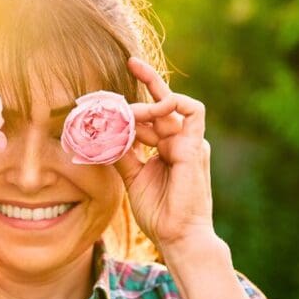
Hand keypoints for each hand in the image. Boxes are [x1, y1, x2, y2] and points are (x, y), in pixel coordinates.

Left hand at [113, 57, 217, 252]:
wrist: (177, 237)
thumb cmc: (159, 214)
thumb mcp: (133, 178)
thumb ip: (122, 154)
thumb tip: (104, 136)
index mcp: (169, 149)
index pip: (153, 117)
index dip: (133, 105)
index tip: (110, 97)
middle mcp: (181, 142)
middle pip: (163, 104)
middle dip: (147, 80)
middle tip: (130, 61)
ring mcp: (190, 144)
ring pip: (172, 106)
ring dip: (150, 101)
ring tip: (128, 110)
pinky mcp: (195, 148)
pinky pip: (191, 111)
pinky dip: (171, 103)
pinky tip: (150, 109)